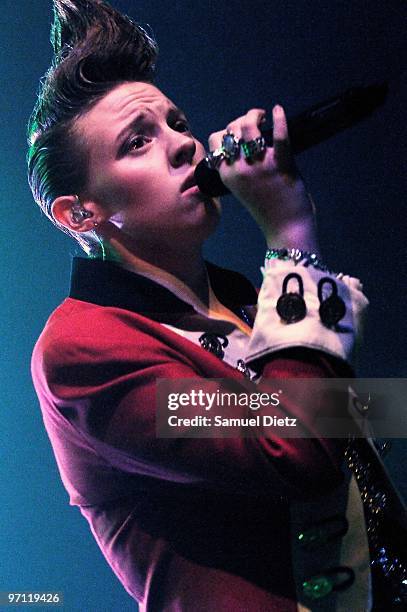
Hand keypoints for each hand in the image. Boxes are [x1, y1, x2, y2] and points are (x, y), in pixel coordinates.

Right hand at [208, 106, 317, 250]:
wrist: (286, 227)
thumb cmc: (267, 208)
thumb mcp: (242, 188)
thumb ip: (239, 168)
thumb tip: (244, 140)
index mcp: (227, 176)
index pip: (215, 142)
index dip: (225, 132)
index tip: (238, 133)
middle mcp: (239, 170)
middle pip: (231, 130)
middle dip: (242, 120)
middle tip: (256, 121)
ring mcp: (259, 167)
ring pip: (249, 127)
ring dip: (255, 116)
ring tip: (265, 117)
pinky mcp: (281, 165)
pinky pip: (279, 136)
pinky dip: (280, 120)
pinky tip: (279, 111)